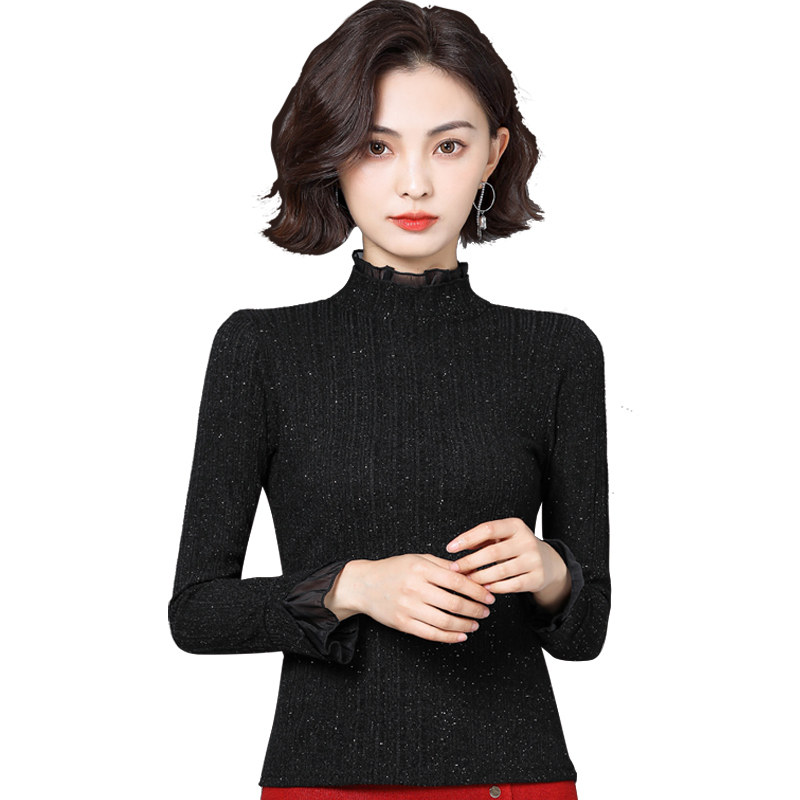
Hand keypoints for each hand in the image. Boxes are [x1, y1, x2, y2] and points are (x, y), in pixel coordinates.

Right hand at [353, 554, 495, 643]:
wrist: (364, 584)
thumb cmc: (394, 569)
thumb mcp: (417, 559)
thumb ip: (443, 565)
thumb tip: (469, 571)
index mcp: (421, 569)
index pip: (457, 581)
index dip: (477, 590)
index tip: (489, 596)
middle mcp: (415, 588)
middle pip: (454, 603)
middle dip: (475, 609)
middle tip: (486, 611)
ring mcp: (408, 608)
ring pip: (445, 621)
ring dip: (465, 625)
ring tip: (476, 624)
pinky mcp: (403, 624)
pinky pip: (431, 634)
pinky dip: (449, 637)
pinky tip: (461, 635)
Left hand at [445, 517, 565, 595]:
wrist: (547, 562)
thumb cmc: (515, 547)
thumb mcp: (502, 537)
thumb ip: (481, 539)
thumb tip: (457, 546)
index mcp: (516, 526)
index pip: (488, 529)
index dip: (467, 538)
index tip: (450, 548)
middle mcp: (527, 541)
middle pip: (492, 552)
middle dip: (470, 562)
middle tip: (454, 568)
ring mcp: (534, 560)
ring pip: (500, 571)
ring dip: (480, 577)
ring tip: (467, 580)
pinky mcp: (537, 578)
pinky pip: (511, 585)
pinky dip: (496, 587)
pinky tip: (485, 588)